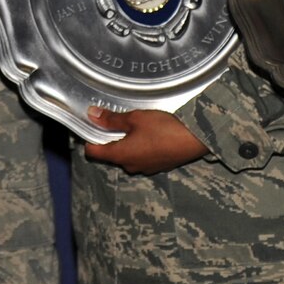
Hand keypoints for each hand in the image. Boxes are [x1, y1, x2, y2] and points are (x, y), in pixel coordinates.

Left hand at [81, 107, 209, 173]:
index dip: (88, 138)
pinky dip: (141, 147)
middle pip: (110, 154)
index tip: (92, 125)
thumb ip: (112, 119)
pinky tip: (150, 134)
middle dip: (110, 138)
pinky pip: (142, 157)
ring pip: (127, 155)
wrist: (195, 140)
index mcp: (120, 155)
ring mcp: (145, 169)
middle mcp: (130, 166)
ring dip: (127, 142)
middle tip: (115, 119)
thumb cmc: (163, 128)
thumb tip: (91, 115)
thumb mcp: (135, 118)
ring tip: (135, 124)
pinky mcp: (157, 167)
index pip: (92, 152)